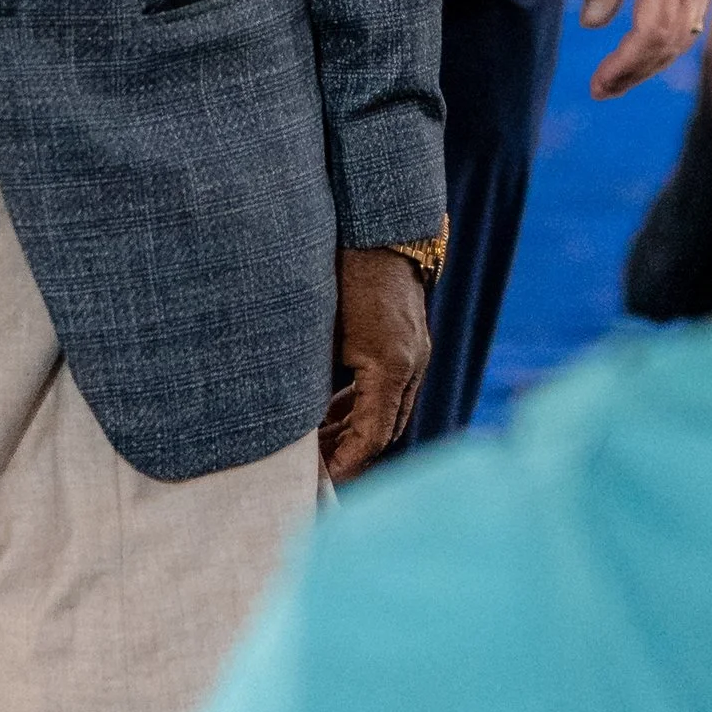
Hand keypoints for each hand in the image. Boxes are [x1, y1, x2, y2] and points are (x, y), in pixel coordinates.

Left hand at [321, 247, 429, 482]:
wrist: (374, 227)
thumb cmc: (337, 275)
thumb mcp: (317, 335)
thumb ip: (312, 384)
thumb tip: (295, 429)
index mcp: (390, 366)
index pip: (372, 437)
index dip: (345, 466)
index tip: (318, 484)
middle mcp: (412, 364)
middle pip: (385, 431)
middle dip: (350, 457)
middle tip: (313, 477)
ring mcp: (416, 353)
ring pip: (388, 412)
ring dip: (355, 432)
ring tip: (316, 451)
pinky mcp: (409, 343)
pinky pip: (389, 390)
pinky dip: (362, 407)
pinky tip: (330, 417)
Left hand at [582, 0, 711, 100]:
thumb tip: (592, 25)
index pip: (650, 32)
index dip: (625, 64)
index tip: (599, 83)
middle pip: (669, 43)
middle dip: (635, 73)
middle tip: (601, 91)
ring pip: (683, 39)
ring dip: (651, 65)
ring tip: (617, 82)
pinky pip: (692, 23)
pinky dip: (668, 46)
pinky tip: (646, 55)